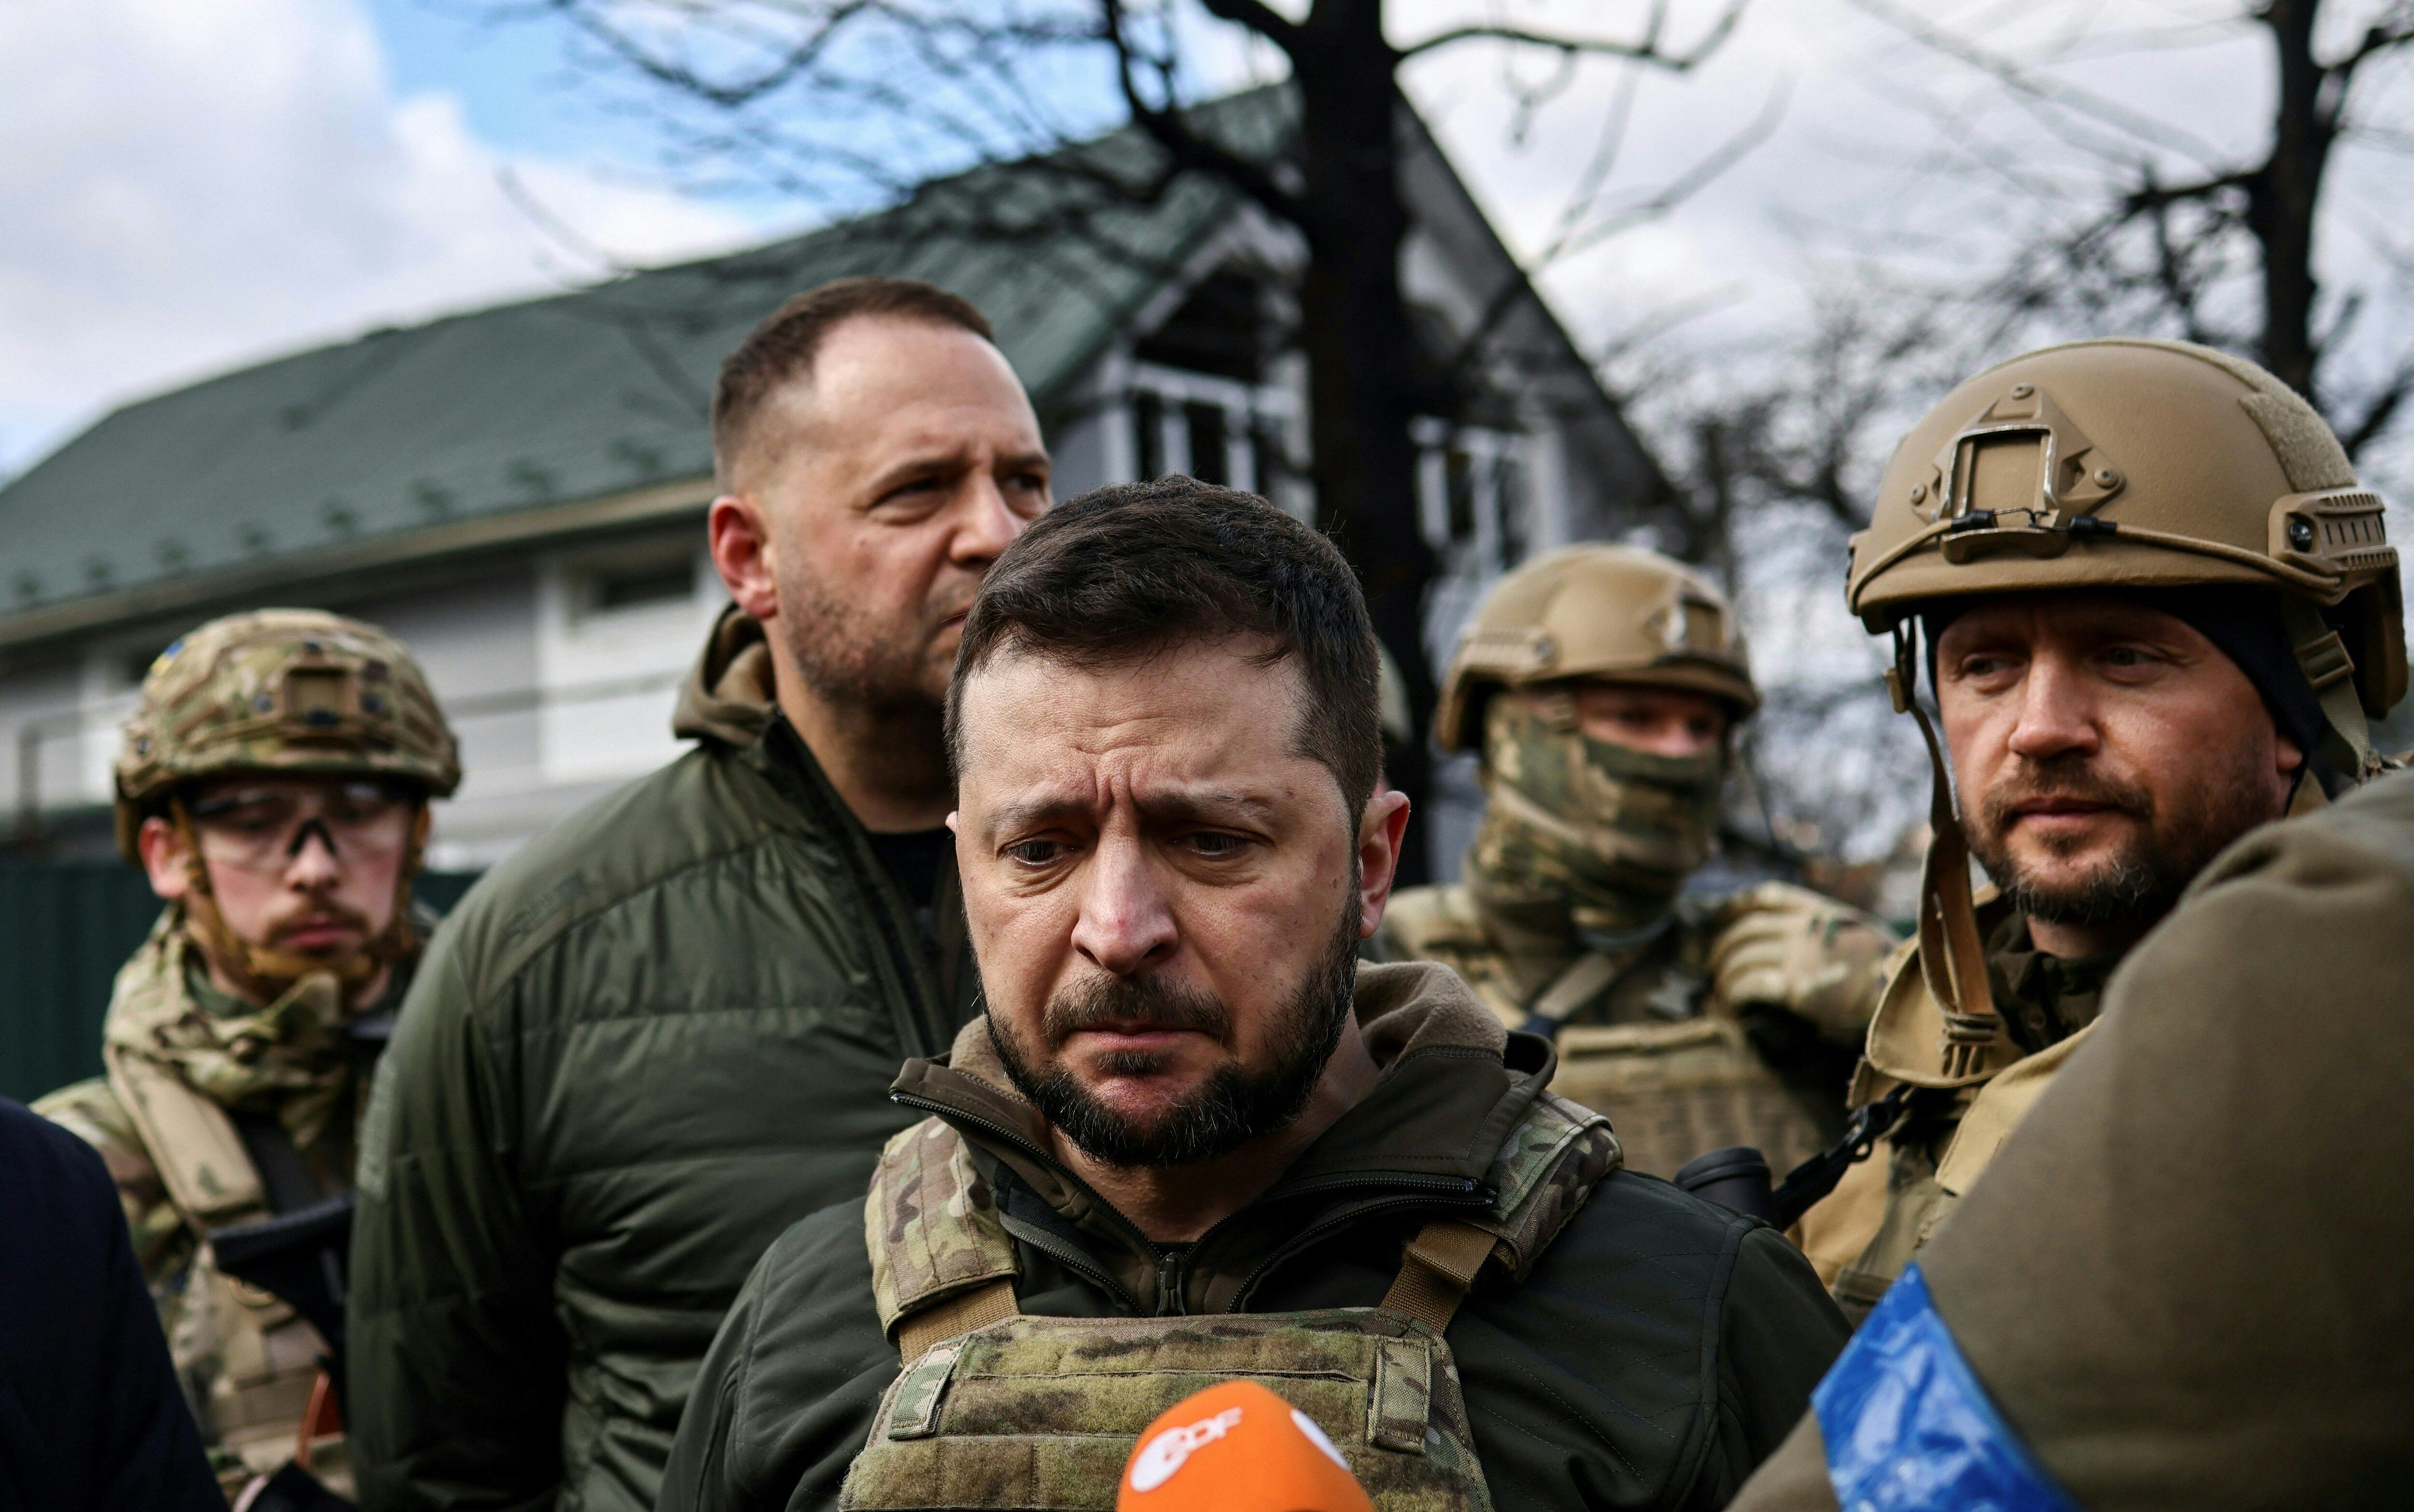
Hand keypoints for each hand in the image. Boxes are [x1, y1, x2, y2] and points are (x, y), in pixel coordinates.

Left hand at [1707, 883, 1896, 1040]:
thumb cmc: (1892, 974)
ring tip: (1720, 987)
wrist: (1910, 999)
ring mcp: (1799, 957)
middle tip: (1712, 963)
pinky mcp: (1796, 988)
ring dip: (1725, 972)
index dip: (1736, 905)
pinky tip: (1732, 1002)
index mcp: (1821, 913)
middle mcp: (1805, 930)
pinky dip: (1735, 991)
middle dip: (1722, 946)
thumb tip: (1805, 939)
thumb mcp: (1864, 936)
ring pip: (1742, 956)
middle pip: (1745, 930)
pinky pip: (1750, 983)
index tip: (1719, 916)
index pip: (1767, 897)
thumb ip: (1832, 932)